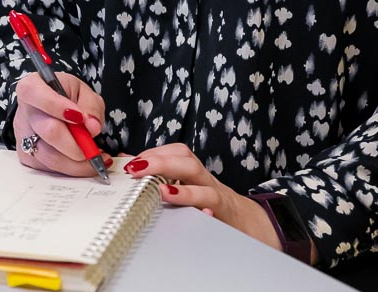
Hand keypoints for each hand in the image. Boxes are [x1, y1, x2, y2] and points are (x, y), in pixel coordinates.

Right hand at [12, 72, 111, 177]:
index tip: (81, 118)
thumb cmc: (67, 97)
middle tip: (94, 148)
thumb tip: (92, 127)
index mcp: (32, 87)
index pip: (35, 94)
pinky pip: (50, 169)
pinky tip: (83, 162)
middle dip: (77, 144)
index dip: (57, 106)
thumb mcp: (83, 91)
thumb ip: (90, 106)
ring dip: (77, 162)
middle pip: (49, 132)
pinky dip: (72, 169)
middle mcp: (24, 112)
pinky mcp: (27, 157)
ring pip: (50, 157)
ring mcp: (23, 137)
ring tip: (95, 156)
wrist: (52, 108)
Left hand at [125, 143, 300, 258]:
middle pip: (186, 161)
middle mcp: (204, 179)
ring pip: (200, 180)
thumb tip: (128, 165)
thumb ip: (160, 179)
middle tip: (135, 169)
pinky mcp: (224, 212)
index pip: (176, 153)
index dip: (153, 154)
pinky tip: (189, 208)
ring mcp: (216, 195)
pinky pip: (213, 205)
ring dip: (179, 184)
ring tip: (158, 190)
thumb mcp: (185, 191)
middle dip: (159, 162)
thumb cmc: (208, 206)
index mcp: (193, 173)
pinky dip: (198, 204)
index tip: (131, 162)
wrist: (248, 224)